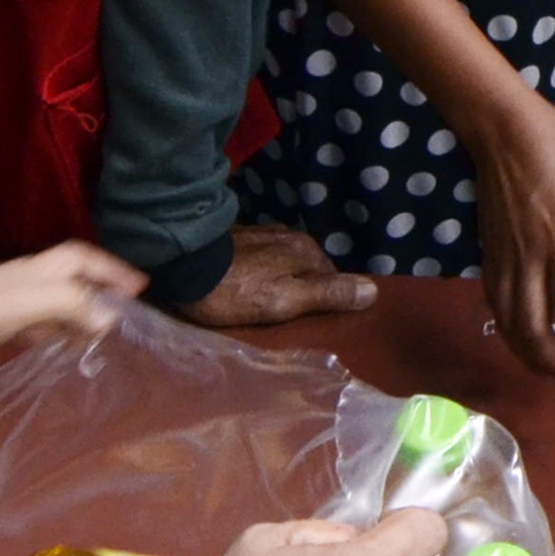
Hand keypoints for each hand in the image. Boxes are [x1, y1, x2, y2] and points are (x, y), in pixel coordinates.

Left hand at [0, 242, 140, 394]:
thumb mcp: (13, 305)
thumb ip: (63, 305)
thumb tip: (109, 319)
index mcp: (18, 275)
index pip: (73, 260)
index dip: (108, 269)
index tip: (140, 291)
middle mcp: (0, 290)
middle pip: (53, 283)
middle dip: (89, 295)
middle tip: (119, 325)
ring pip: (28, 313)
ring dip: (58, 323)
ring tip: (83, 348)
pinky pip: (0, 344)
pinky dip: (22, 350)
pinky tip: (23, 371)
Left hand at [176, 224, 376, 327]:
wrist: (182, 264)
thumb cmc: (234, 291)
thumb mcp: (284, 301)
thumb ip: (327, 295)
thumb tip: (372, 290)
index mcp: (306, 250)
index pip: (333, 278)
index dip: (325, 301)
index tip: (312, 322)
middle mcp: (289, 235)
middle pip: (309, 268)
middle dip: (304, 288)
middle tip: (288, 317)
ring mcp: (264, 233)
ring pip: (286, 262)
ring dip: (283, 279)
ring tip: (269, 304)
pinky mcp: (240, 237)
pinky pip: (265, 258)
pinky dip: (264, 272)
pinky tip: (250, 286)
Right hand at [471, 89, 554, 386]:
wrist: (498, 126)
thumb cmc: (553, 148)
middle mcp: (528, 257)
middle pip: (534, 329)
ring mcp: (502, 258)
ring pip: (509, 324)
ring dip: (530, 356)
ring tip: (554, 372)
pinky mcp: (486, 254)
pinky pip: (496, 305)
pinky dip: (509, 331)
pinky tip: (525, 339)